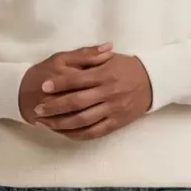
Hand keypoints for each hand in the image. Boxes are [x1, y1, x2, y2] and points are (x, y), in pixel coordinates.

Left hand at [23, 42, 152, 140]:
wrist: (153, 82)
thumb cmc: (127, 67)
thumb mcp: (111, 57)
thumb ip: (91, 56)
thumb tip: (73, 58)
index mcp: (105, 75)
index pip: (77, 80)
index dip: (58, 84)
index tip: (43, 87)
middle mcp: (108, 93)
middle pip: (77, 102)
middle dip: (54, 107)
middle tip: (38, 109)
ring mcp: (112, 110)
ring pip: (83, 120)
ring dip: (61, 123)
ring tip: (46, 123)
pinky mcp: (116, 123)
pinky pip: (94, 132)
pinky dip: (77, 134)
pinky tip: (64, 132)